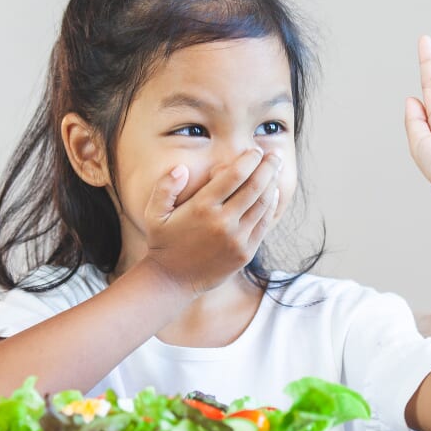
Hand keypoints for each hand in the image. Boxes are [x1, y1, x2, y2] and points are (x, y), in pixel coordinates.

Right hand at [142, 148, 281, 293]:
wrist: (173, 280)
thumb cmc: (163, 242)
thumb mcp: (154, 213)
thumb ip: (165, 188)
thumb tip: (181, 169)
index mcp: (202, 207)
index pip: (234, 176)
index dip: (249, 160)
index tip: (256, 150)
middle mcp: (223, 222)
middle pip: (255, 187)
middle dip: (268, 167)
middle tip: (275, 155)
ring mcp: (237, 239)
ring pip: (263, 204)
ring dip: (273, 184)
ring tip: (276, 170)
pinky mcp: (245, 252)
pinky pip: (263, 224)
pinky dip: (271, 206)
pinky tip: (273, 194)